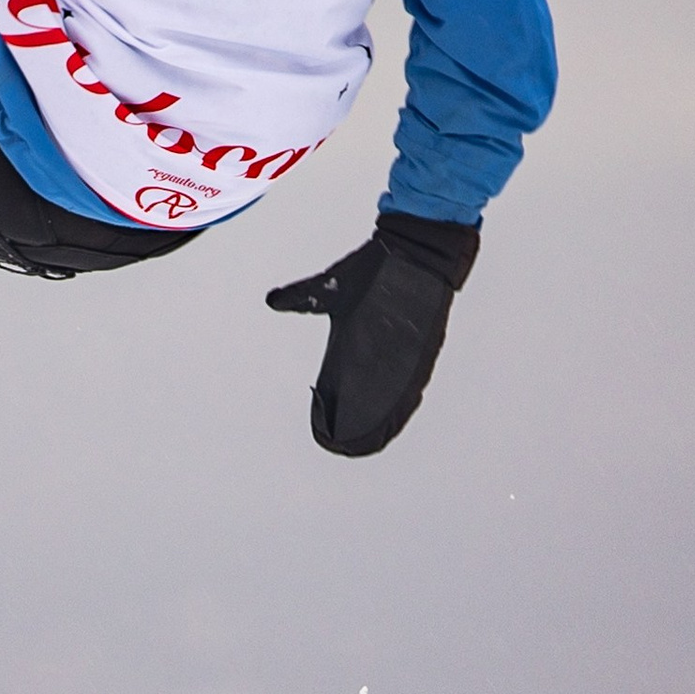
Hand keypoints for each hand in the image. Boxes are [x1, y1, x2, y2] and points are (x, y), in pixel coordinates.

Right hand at [266, 213, 477, 456]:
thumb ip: (300, 298)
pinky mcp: (422, 345)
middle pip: (372, 395)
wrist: (410, 250)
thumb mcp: (329, 289)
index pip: (349, 382)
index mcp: (361, 341)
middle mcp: (385, 352)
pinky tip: (397, 419)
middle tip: (347, 443)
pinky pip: (414, 380)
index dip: (338, 404)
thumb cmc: (376, 265)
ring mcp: (405, 351)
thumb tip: (271, 301)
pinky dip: (404, 402)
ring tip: (369, 441)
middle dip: (361, 420)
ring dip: (381, 418)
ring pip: (393, 395)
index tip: (325, 424)